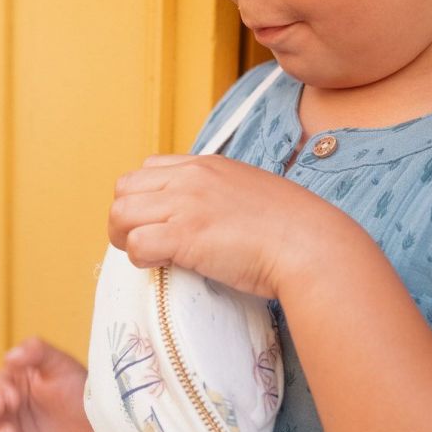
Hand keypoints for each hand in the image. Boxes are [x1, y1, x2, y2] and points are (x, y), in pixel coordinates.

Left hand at [108, 154, 344, 297]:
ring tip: (151, 257)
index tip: (159, 222)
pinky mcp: (184, 235)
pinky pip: (135, 245)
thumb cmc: (293, 229)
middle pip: (124, 188)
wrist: (311, 245)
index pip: (149, 168)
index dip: (145, 198)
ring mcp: (185, 204)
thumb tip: (208, 218)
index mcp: (207, 165)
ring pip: (119, 214)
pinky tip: (164, 266)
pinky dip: (141, 260)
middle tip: (145, 243)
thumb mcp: (253, 192)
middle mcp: (191, 177)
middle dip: (126, 218)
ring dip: (127, 239)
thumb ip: (223, 194)